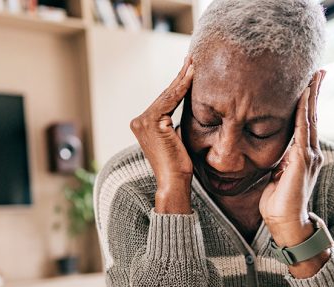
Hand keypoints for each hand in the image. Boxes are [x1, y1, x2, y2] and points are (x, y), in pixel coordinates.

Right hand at [130, 56, 193, 213]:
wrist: (174, 182)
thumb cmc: (179, 166)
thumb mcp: (176, 138)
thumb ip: (174, 123)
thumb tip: (187, 108)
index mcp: (143, 125)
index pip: (165, 100)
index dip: (178, 84)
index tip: (190, 69)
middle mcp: (138, 121)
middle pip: (165, 95)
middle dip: (180, 76)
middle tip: (192, 58)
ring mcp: (142, 121)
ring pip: (168, 95)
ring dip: (183, 77)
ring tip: (194, 61)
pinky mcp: (151, 122)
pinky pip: (170, 99)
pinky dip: (182, 86)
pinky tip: (192, 73)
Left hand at [259, 71, 325, 247]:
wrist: (285, 223)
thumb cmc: (278, 202)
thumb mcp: (276, 175)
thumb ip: (278, 161)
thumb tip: (270, 149)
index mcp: (302, 154)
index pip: (306, 122)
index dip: (307, 101)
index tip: (308, 82)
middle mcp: (310, 152)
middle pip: (313, 115)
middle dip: (315, 92)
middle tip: (318, 70)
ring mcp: (309, 155)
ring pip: (311, 119)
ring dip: (312, 96)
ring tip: (314, 76)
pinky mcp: (303, 160)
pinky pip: (304, 131)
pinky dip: (305, 112)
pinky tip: (304, 97)